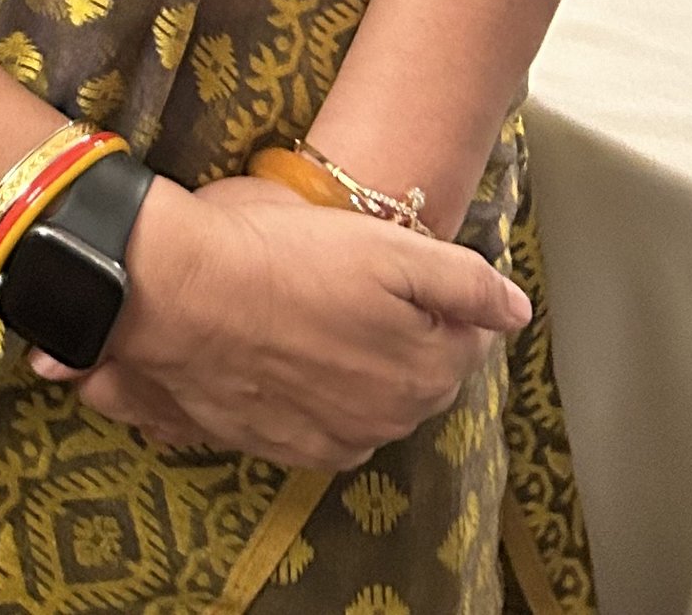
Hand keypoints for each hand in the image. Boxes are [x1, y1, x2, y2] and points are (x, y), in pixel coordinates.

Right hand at [29, 174, 527, 469]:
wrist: (175, 294)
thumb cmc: (280, 254)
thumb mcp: (384, 245)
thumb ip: (464, 281)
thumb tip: (517, 311)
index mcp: (425, 372)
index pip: (464, 340)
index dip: (438, 297)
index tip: (397, 264)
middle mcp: (388, 422)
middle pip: (416, 374)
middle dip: (400, 334)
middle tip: (351, 279)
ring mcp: (330, 441)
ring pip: (367, 402)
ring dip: (355, 366)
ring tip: (313, 310)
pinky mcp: (278, 446)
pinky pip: (318, 422)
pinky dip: (312, 393)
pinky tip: (283, 351)